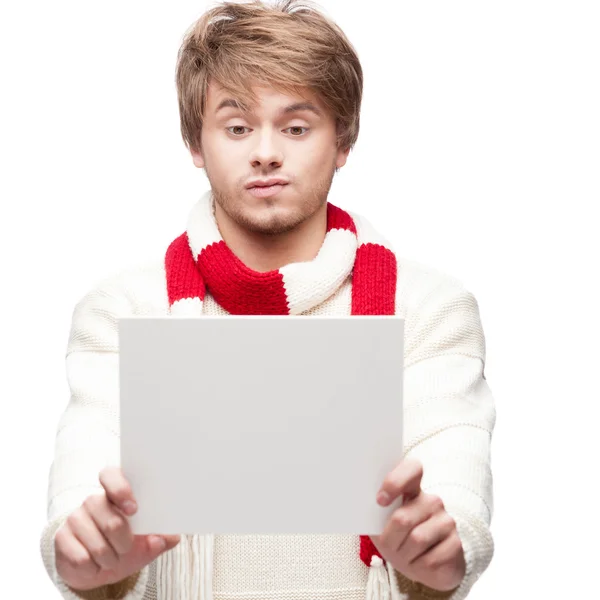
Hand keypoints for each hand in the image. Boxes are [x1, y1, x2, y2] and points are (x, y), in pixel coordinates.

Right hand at [55, 466, 180, 591]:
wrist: (97, 567)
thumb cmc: (125, 545)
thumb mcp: (148, 541)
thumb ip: (162, 538)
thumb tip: (163, 539)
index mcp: (116, 491)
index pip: (111, 475)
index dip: (121, 489)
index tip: (133, 509)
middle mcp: (94, 499)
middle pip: (112, 521)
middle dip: (124, 543)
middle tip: (126, 547)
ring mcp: (75, 517)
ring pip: (98, 545)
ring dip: (110, 559)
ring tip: (112, 557)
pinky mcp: (61, 537)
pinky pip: (82, 558)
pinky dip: (93, 568)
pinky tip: (94, 564)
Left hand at [370, 458, 465, 591]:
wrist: (427, 565)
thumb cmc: (399, 540)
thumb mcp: (382, 526)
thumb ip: (372, 513)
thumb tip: (353, 507)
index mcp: (412, 489)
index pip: (411, 469)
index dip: (395, 481)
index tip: (380, 501)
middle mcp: (431, 500)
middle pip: (403, 517)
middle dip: (390, 539)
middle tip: (390, 546)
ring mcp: (446, 520)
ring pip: (417, 539)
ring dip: (404, 555)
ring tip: (404, 555)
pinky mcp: (456, 543)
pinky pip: (430, 559)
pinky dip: (418, 567)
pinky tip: (420, 563)